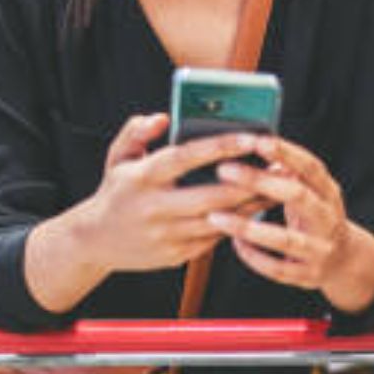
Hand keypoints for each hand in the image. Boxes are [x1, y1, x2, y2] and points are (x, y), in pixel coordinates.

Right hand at [72, 113, 272, 271]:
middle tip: (279, 167)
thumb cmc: (116, 190)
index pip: (186, 158)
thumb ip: (137, 130)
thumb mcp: (118, 155)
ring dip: (252, 205)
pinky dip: (237, 224)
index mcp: (142, 178)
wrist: (94, 240)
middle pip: (213, 196)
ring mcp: (167, 236)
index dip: (220, 147)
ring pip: (220, 221)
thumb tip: (163, 118)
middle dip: (250, 183)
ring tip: (277, 188)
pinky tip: (257, 210)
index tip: (251, 137)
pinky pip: (215, 239)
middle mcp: (155, 208)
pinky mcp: (176, 256)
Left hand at [206, 135, 373, 312]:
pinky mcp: (308, 275)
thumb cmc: (316, 217)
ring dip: (248, 228)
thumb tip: (255, 145)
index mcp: (329, 192)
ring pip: (285, 239)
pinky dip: (254, 256)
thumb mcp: (312, 192)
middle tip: (224, 170)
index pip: (310, 167)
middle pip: (298, 197)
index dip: (286, 153)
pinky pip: (278, 269)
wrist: (346, 260)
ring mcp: (320, 249)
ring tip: (216, 217)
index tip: (257, 140)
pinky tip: (234, 242)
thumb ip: (288, 173)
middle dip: (260, 182)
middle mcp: (328, 219)